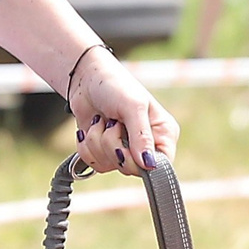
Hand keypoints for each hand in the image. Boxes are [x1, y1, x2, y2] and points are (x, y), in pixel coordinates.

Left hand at [68, 48, 178, 175]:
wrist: (85, 79)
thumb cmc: (115, 85)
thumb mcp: (133, 106)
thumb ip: (142, 137)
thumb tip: (149, 165)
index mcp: (163, 134)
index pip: (161, 165)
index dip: (141, 162)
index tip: (126, 147)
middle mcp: (146, 145)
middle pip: (132, 169)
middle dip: (114, 146)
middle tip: (113, 124)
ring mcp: (125, 150)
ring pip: (110, 166)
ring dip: (98, 142)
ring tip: (103, 120)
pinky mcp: (105, 152)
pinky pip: (95, 164)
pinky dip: (87, 146)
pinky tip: (92, 128)